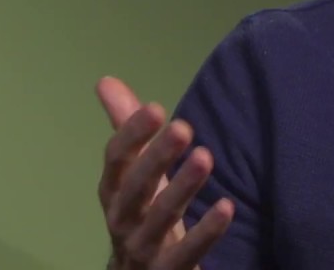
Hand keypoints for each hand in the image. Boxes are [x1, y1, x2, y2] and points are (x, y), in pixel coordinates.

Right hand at [96, 76, 234, 269]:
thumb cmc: (141, 212)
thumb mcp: (134, 172)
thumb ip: (126, 129)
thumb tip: (106, 81)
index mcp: (114, 190)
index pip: (117, 159)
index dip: (132, 133)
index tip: (156, 107)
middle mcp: (122, 218)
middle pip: (136, 187)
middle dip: (156, 157)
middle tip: (182, 127)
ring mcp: (142, 247)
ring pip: (160, 218)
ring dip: (182, 187)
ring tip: (205, 157)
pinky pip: (186, 253)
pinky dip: (206, 232)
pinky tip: (226, 207)